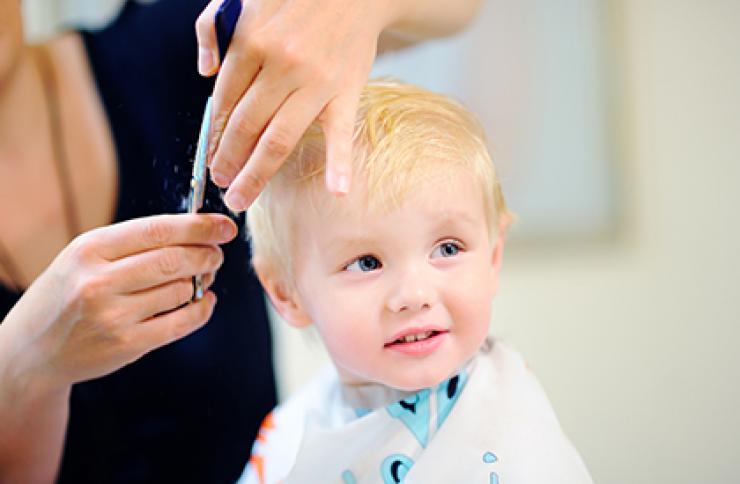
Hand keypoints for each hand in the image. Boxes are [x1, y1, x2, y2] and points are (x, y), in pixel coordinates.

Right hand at [0, 213, 235, 391]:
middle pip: (174, 260)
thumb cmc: (67, 294)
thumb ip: (133, 243)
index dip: (199, 226)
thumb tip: (197, 233)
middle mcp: (98, 281)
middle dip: (207, 254)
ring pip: (180, 290)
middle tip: (217, 254)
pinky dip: (201, 310)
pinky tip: (203, 302)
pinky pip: (180, 324)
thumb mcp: (84, 257)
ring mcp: (112, 316)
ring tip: (201, 278)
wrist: (31, 349)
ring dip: (201, 282)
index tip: (224, 226)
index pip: (157, 230)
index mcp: (89, 250)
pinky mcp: (126, 345)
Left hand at [195, 0, 399, 210]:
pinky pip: (341, 133)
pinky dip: (340, 163)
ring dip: (255, 174)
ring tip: (241, 197)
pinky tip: (337, 191)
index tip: (211, 156)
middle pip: (245, 126)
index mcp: (251, 41)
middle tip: (220, 183)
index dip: (214, 135)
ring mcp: (315, 82)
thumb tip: (205, 73)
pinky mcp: (346, 92)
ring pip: (278, 139)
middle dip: (227, 160)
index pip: (224, 102)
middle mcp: (280, 65)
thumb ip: (213, 29)